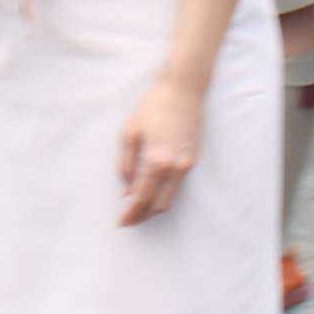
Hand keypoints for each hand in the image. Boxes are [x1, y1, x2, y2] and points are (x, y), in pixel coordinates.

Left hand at [115, 71, 205, 223]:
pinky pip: (177, 186)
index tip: (121, 223)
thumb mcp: (129, 133)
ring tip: (137, 209)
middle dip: (143, 216)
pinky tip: (151, 191)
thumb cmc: (152, 107)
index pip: (142, 198)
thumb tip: (126, 191)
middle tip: (128, 220)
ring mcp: (187, 165)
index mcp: (156, 160)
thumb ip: (126, 165)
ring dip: (154, 208)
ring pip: (170, 199)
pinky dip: (164, 194)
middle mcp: (175, 168)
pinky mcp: (193, 160)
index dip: (131, 213)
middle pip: (159, 205)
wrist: (182, 90)